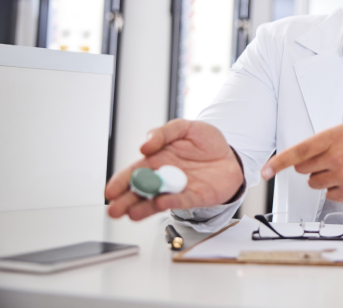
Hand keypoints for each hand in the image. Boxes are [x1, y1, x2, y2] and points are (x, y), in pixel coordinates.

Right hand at [105, 119, 243, 220]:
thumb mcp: (185, 127)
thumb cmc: (207, 142)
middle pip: (141, 190)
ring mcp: (179, 188)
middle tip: (114, 209)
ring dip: (143, 208)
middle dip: (126, 200)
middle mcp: (165, 177)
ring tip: (130, 214)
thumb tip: (145, 144)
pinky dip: (172, 202)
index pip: (134, 172)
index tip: (111, 190)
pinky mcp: (196, 196)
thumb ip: (164, 132)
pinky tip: (161, 203)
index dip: (121, 181)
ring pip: (157, 200)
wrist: (231, 154)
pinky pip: (182, 200)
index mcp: (158, 159)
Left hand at [261, 123, 342, 200]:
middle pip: (304, 169)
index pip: (299, 151)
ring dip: (323, 178)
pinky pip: (329, 195)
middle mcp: (338, 156)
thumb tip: (302, 158)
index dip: (279, 163)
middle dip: (311, 166)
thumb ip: (325, 141)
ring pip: (315, 183)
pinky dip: (336, 189)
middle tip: (331, 159)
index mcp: (335, 136)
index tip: (265, 172)